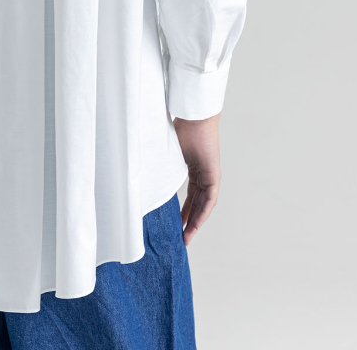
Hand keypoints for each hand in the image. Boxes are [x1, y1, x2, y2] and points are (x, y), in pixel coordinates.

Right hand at [172, 113, 220, 244]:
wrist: (193, 118)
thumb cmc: (180, 128)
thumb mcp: (168, 152)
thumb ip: (162, 164)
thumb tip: (142, 170)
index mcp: (194, 168)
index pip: (190, 195)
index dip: (184, 210)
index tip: (177, 224)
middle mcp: (203, 174)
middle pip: (197, 203)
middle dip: (189, 221)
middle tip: (181, 236)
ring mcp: (210, 176)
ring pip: (204, 205)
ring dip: (196, 221)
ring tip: (187, 236)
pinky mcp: (214, 176)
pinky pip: (209, 199)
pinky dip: (203, 212)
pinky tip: (196, 224)